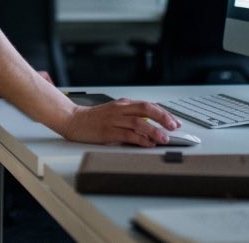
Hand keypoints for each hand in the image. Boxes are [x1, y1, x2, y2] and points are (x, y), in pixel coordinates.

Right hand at [63, 98, 179, 146]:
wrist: (73, 120)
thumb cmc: (94, 118)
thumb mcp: (115, 112)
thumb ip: (131, 117)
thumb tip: (152, 126)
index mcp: (123, 104)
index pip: (148, 105)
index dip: (164, 113)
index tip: (175, 122)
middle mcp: (120, 110)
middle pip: (146, 109)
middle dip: (163, 117)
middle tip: (174, 127)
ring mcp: (114, 120)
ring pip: (139, 122)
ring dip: (154, 131)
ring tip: (164, 138)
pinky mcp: (108, 132)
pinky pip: (128, 135)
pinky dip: (140, 140)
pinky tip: (148, 144)